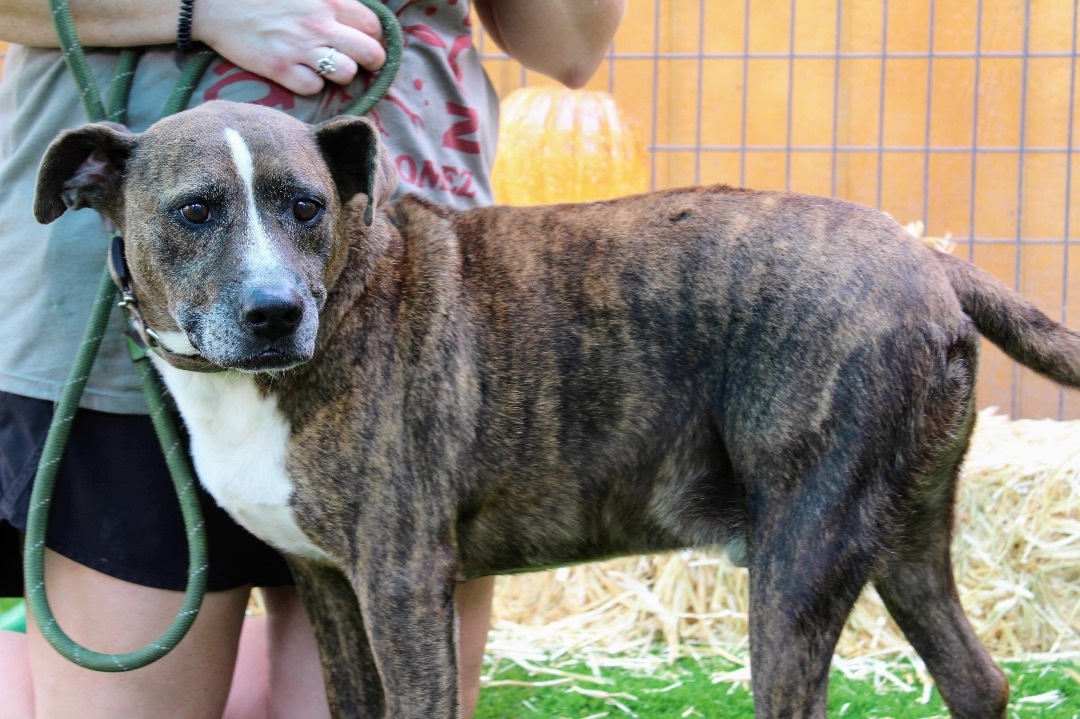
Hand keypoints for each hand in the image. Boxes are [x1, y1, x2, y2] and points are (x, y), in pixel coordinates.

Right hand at [194, 0, 386, 94]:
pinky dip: (311, 84)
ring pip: (346, 74)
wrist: (214, 3)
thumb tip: (352, 10)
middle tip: (359, 63)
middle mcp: (319, 25)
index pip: (373, 26)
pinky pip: (313, 88)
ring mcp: (300, 48)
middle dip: (370, 62)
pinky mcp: (279, 68)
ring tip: (328, 68)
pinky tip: (302, 74)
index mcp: (328, 1)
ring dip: (341, 74)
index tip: (366, 43)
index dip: (374, 38)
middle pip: (370, 54)